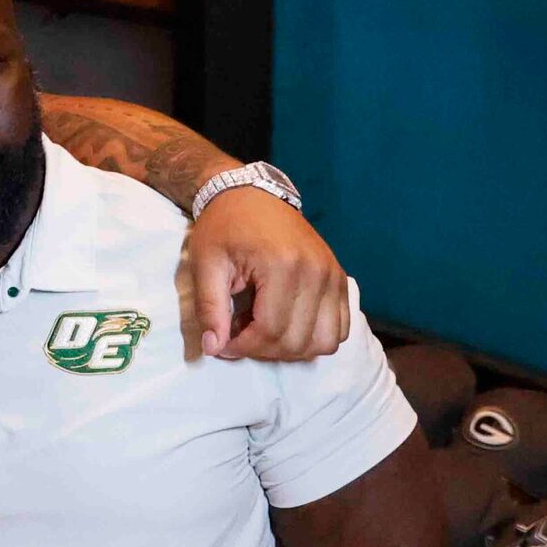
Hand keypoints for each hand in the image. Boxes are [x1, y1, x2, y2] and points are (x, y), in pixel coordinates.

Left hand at [185, 187, 348, 361]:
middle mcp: (317, 272)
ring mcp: (334, 276)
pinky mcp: (341, 279)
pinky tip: (285, 324)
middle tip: (237, 336)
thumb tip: (214, 348)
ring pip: (325, 341)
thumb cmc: (224, 228)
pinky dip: (315, 337)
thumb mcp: (205, 264)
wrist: (251, 196)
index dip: (243, 348)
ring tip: (262, 330)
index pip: (270, 330)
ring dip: (292, 349)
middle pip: (299, 341)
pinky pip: (341, 327)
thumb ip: (210, 308)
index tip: (221, 345)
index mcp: (282, 265)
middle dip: (263, 350)